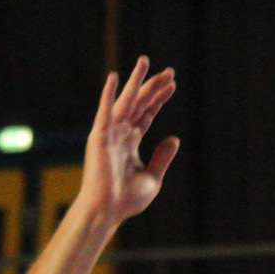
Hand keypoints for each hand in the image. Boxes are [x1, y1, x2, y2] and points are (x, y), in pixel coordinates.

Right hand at [76, 57, 179, 224]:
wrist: (108, 211)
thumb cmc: (126, 199)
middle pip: (140, 104)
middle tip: (169, 70)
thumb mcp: (153, 177)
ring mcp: (109, 134)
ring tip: (145, 62)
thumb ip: (162, 157)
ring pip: (126, 102)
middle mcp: (120, 134)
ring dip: (135, 81)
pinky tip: (114, 77)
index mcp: (131, 142)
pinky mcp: (100, 137)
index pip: (147, 114)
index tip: (172, 84)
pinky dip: (109, 95)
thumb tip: (174, 138)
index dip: (159, 99)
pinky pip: (105, 112)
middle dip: (153, 86)